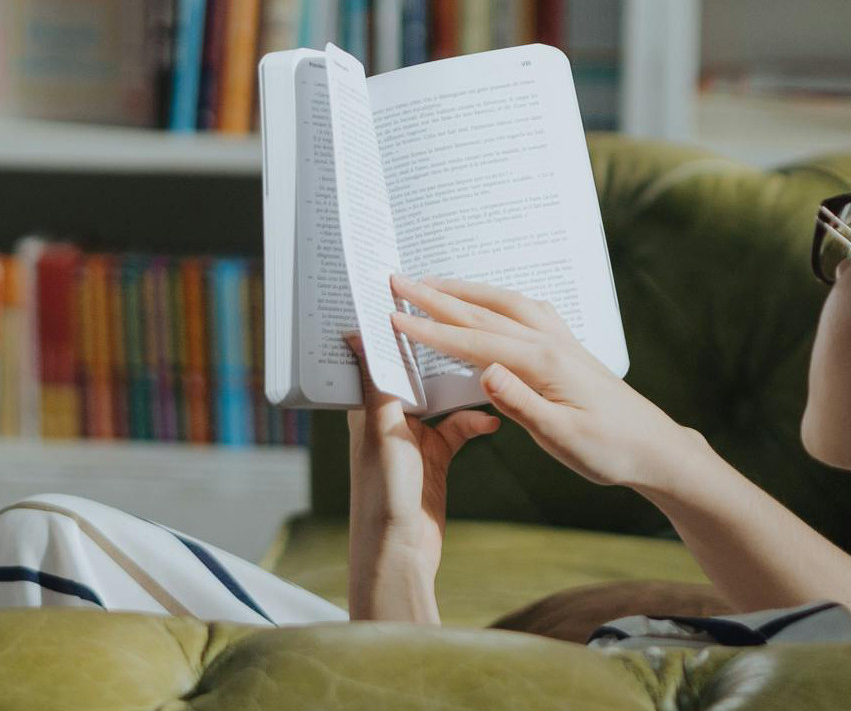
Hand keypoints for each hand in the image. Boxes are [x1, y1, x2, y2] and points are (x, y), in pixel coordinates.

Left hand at [346, 334, 498, 622]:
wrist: (401, 551)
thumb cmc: (383, 493)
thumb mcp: (383, 431)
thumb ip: (377, 384)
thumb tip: (357, 334)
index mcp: (367, 409)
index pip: (378, 358)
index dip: (390, 331)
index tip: (409, 299)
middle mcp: (388, 417)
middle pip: (412, 372)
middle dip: (431, 350)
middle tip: (458, 320)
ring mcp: (414, 437)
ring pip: (441, 396)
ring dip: (461, 384)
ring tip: (485, 361)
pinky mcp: (436, 456)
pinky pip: (459, 427)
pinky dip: (475, 420)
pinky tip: (493, 418)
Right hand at [388, 275, 698, 491]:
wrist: (655, 446)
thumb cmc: (609, 449)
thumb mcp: (562, 438)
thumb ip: (521, 404)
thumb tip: (485, 374)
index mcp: (542, 364)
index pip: (472, 343)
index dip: (429, 330)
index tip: (394, 317)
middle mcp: (549, 342)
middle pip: (481, 312)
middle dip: (436, 296)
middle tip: (397, 280)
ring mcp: (559, 339)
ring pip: (502, 303)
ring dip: (463, 290)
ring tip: (431, 282)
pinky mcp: (566, 345)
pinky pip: (523, 308)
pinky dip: (495, 298)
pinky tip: (488, 301)